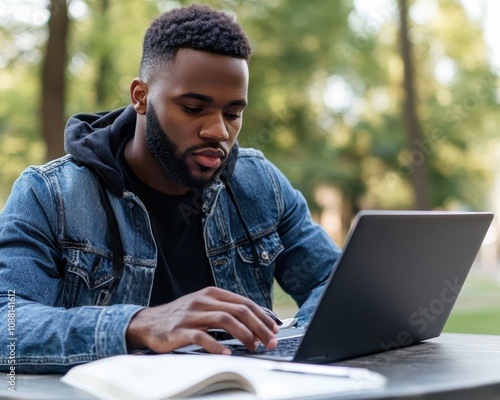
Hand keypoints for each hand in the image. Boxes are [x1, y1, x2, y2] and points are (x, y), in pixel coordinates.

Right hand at [126, 286, 278, 354]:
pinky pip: (201, 337)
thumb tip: (255, 321)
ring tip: (254, 347)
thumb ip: (226, 310)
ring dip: (244, 335)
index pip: (244, 302)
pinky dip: (216, 346)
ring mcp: (191, 315)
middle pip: (239, 310)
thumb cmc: (181, 316)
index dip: (262, 316)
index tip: (274, 329)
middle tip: (270, 341)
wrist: (149, 322)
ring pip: (225, 320)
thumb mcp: (204, 306)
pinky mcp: (180, 330)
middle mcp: (203, 301)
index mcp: (212, 293)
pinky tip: (227, 354)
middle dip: (259, 327)